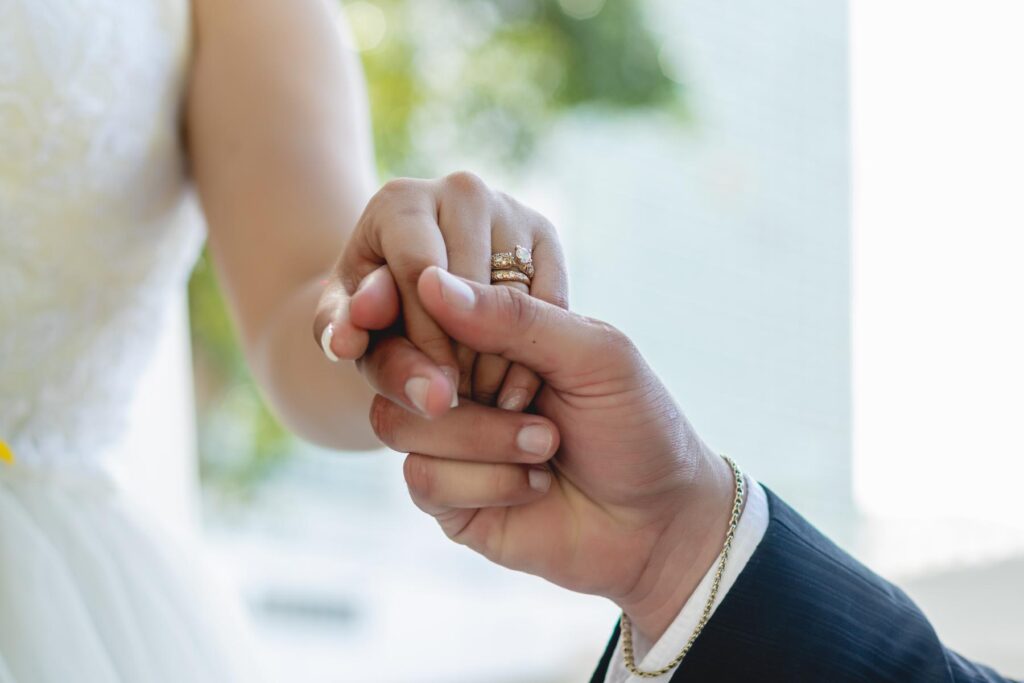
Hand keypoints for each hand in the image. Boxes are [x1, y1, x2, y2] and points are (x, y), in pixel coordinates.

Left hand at [312, 173, 566, 416]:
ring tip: (483, 404)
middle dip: (467, 353)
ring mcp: (510, 207)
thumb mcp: (351, 331)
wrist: (415, 296)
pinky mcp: (546, 234)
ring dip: (505, 359)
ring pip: (519, 293)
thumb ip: (344, 339)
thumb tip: (346, 347)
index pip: (421, 273)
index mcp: (401, 201)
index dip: (430, 341)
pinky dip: (539, 350)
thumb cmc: (373, 316)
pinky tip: (513, 391)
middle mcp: (461, 190)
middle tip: (462, 405)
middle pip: (474, 283)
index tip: (436, 393)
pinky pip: (554, 302)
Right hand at [369, 267, 737, 643]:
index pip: (419, 304)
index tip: (467, 336)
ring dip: (482, 436)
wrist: (660, 521)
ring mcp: (445, 440)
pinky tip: (534, 485)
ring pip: (399, 423)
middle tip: (523, 397)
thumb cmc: (635, 425)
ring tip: (546, 443)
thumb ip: (516, 316)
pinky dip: (489, 482)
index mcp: (489, 332)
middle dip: (454, 381)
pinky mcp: (445, 498)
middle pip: (393, 363)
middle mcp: (457, 381)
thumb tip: (431, 282)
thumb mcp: (593, 355)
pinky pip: (424, 480)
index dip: (426, 316)